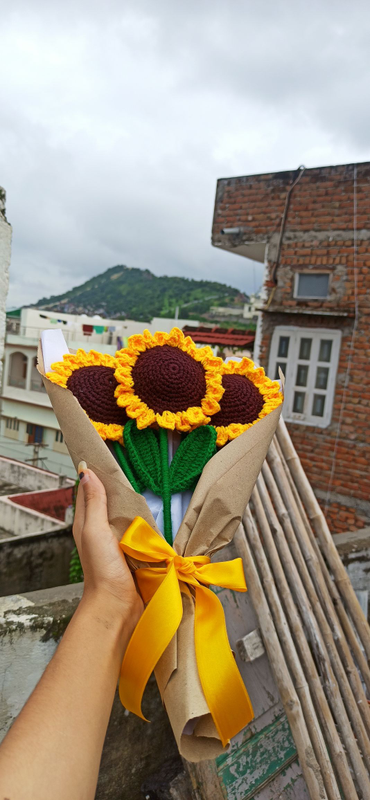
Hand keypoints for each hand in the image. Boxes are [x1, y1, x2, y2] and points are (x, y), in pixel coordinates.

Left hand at [73, 463, 142, 630]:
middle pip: (107, 502)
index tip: (104, 454)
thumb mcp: (95, 530)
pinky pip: (137, 531)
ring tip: (144, 484)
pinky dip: (143, 522)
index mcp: (86, 524)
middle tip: (131, 465)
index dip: (94, 473)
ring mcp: (116, 543)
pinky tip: (153, 514)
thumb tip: (86, 471)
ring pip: (123, 516)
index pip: (88, 491)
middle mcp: (99, 531)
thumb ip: (94, 502)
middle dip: (117, 486)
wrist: (118, 606)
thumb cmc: (102, 569)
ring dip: (133, 504)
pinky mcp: (132, 553)